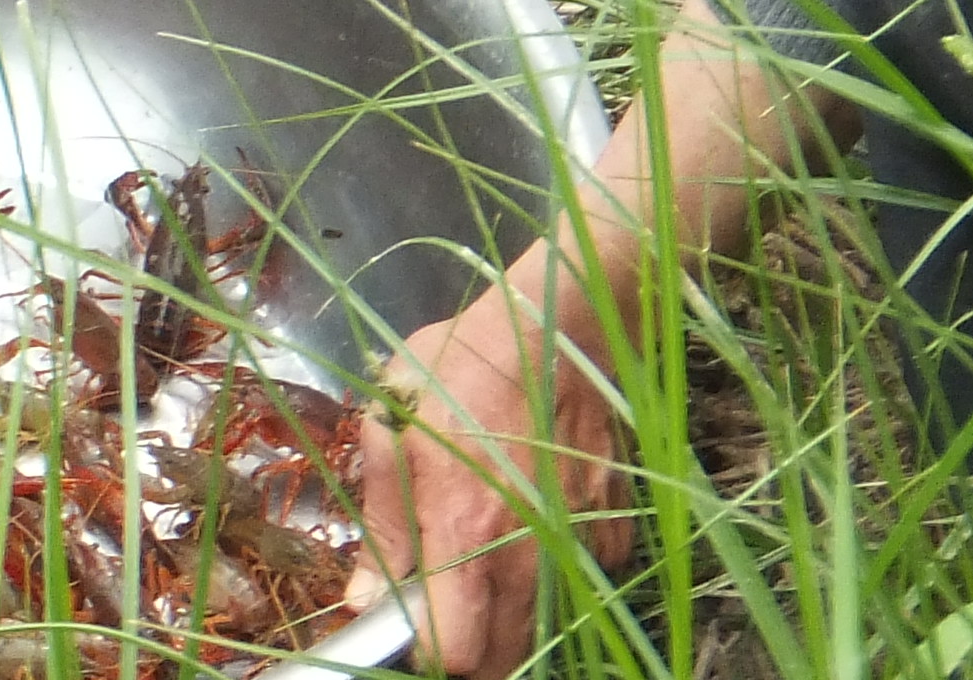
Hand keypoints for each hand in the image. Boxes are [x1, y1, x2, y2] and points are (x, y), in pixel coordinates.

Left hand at [334, 274, 635, 670]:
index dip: (425, 651)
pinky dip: (556, 573)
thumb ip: (381, 524)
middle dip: (469, 650)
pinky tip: (532, 529)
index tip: (409, 626)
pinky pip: (581, 581)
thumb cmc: (459, 367)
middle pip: (502, 659)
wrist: (554, 326)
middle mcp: (525, 556)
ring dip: (510, 619)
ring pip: (543, 627)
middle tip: (445, 609)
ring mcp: (575, 545)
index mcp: (464, 533)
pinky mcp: (609, 527)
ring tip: (484, 569)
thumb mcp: (393, 428)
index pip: (452, 653)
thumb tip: (363, 598)